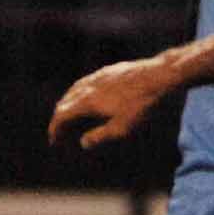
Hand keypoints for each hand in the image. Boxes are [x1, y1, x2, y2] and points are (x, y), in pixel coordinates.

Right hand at [48, 55, 175, 148]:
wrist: (158, 76)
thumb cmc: (141, 105)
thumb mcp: (121, 128)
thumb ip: (100, 136)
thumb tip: (83, 143)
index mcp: (87, 101)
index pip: (62, 115)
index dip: (56, 129)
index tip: (55, 140)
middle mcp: (88, 86)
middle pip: (65, 102)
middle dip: (59, 119)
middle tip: (60, 132)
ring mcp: (98, 76)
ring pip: (74, 90)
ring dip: (68, 105)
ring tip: (70, 116)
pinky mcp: (109, 71)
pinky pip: (86, 83)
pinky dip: (79, 94)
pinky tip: (89, 98)